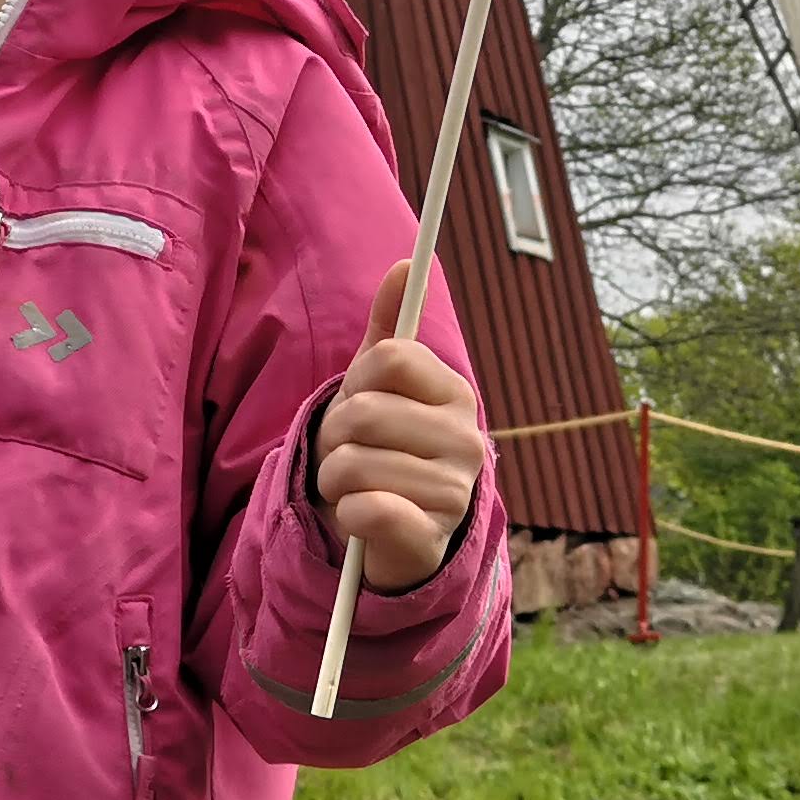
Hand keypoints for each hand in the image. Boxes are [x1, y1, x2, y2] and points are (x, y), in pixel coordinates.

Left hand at [317, 260, 483, 592]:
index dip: (357, 379)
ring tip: (353, 486)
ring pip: (353, 464)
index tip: (362, 401)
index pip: (390, 357)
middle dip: (334, 436)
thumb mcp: (381, 387)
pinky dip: (347, 513)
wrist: (392, 531)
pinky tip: (359, 516)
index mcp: (454, 394)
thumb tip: (407, 262)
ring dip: (334, 479)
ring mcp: (452, 493)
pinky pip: (367, 509)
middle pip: (362, 412)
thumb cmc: (383, 447)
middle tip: (348, 452)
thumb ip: (390, 328)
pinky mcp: (429, 538)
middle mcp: (465, 440)